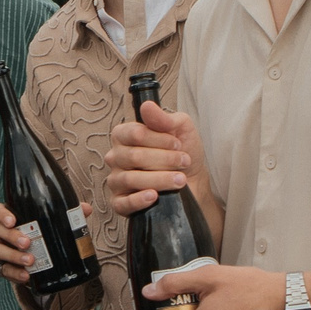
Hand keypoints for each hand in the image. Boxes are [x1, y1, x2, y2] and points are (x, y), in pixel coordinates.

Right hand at [0, 202, 93, 285]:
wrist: (31, 260)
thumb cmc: (38, 235)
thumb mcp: (50, 224)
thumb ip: (66, 215)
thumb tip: (86, 209)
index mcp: (5, 216)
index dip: (2, 214)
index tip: (13, 220)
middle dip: (11, 236)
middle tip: (28, 243)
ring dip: (13, 256)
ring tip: (31, 261)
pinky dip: (12, 273)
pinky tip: (25, 276)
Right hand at [104, 101, 209, 216]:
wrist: (193, 181)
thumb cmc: (183, 152)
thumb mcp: (180, 128)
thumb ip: (163, 118)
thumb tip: (147, 106)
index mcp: (124, 136)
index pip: (133, 134)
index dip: (158, 139)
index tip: (177, 143)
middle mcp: (116, 157)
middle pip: (134, 157)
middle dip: (164, 160)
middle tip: (183, 161)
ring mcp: (116, 180)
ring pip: (130, 179)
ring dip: (160, 179)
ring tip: (180, 180)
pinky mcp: (120, 203)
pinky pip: (122, 203)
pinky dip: (138, 200)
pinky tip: (154, 196)